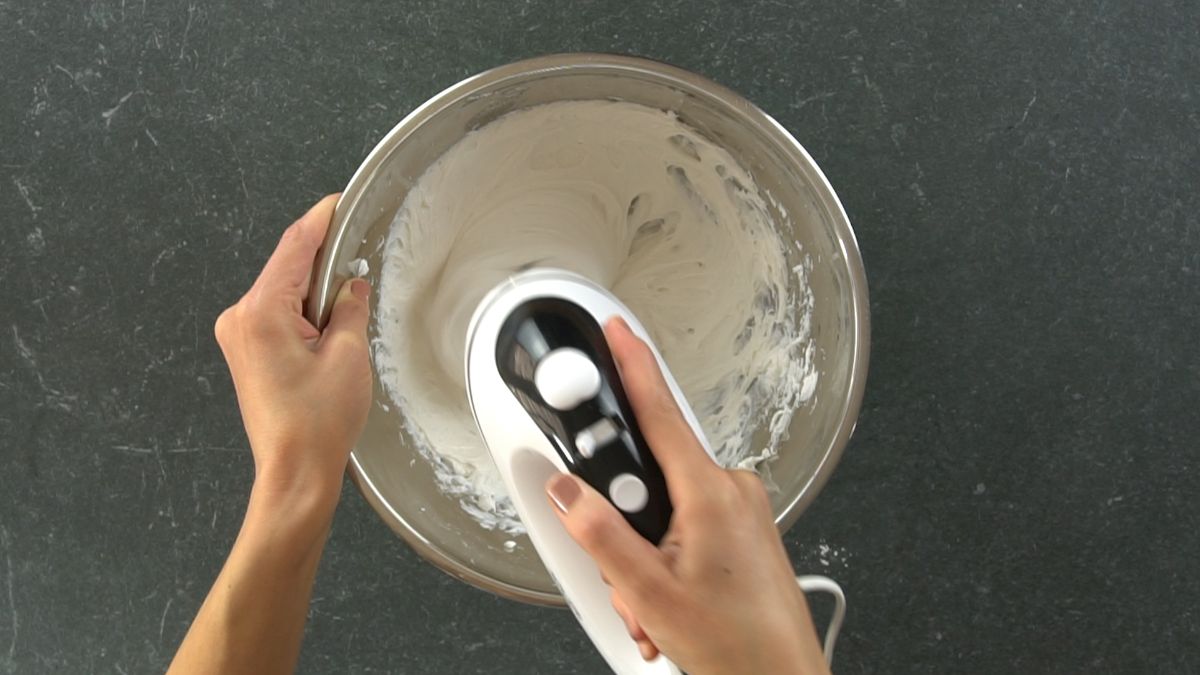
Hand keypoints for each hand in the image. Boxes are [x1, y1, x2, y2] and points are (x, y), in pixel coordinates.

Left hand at [214, 194, 371, 508]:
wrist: (295, 471)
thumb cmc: (315, 423)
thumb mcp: (348, 356)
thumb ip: (349, 309)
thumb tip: (352, 286)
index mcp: (260, 312)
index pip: (293, 248)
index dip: (320, 221)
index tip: (337, 201)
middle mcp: (240, 319)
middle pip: (288, 268)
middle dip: (325, 264)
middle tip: (360, 260)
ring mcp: (239, 336)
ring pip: (284, 293)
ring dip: (317, 294)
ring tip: (349, 308)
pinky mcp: (247, 353)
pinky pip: (278, 315)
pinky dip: (305, 313)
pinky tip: (329, 325)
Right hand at [545, 318, 828, 674]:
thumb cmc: (736, 646)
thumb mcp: (649, 592)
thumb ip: (600, 534)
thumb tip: (569, 490)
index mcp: (710, 493)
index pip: (660, 411)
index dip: (633, 364)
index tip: (617, 329)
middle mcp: (730, 490)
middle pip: (650, 473)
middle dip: (620, 520)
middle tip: (621, 571)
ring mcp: (741, 510)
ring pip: (664, 507)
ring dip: (640, 554)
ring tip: (650, 606)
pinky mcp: (744, 529)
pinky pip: (687, 524)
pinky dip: (663, 559)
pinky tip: (666, 602)